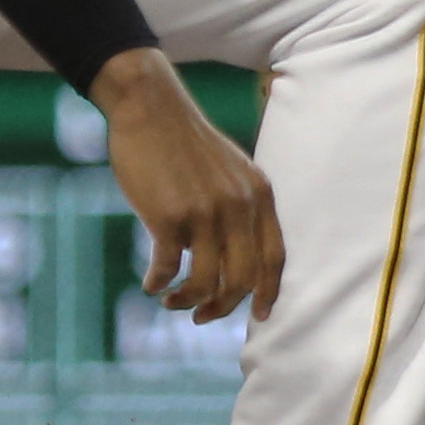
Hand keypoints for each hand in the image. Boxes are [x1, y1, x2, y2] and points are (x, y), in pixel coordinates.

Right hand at [94, 49, 283, 323]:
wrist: (150, 107)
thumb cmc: (185, 142)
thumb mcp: (231, 170)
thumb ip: (241, 208)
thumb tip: (236, 258)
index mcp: (258, 195)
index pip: (274, 258)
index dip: (268, 293)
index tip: (259, 317)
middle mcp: (238, 207)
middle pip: (243, 280)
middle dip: (223, 307)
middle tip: (201, 315)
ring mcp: (204, 213)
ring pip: (206, 283)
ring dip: (189, 302)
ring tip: (172, 300)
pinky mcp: (168, 217)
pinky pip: (168, 268)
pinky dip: (159, 283)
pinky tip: (151, 284)